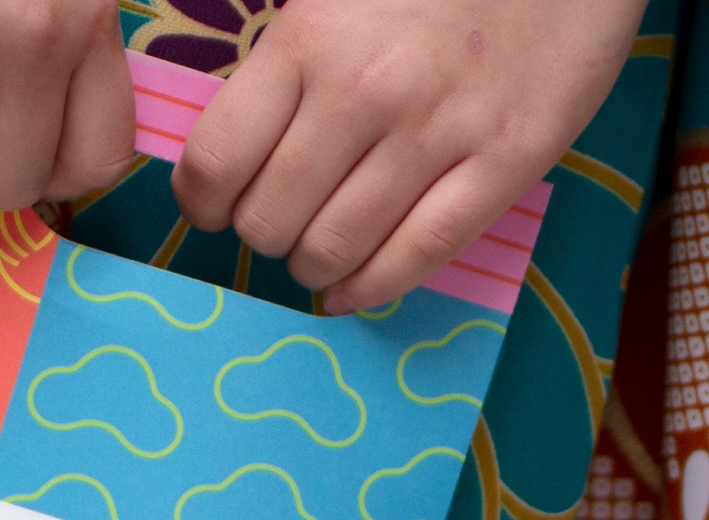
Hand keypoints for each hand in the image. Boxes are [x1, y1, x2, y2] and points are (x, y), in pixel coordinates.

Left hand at [171, 0, 645, 311]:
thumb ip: (285, 67)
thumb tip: (234, 155)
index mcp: (310, 40)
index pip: (216, 161)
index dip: (203, 204)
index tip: (216, 209)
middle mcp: (365, 91)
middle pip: (269, 220)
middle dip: (265, 236)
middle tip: (284, 224)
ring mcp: (438, 133)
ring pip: (334, 251)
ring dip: (313, 268)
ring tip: (319, 255)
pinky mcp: (505, 163)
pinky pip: (416, 258)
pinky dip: (370, 289)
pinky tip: (352, 291)